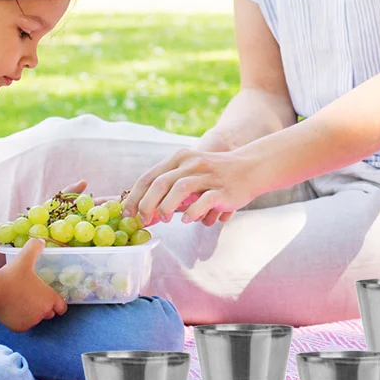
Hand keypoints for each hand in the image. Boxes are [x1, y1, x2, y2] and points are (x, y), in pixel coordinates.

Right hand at [0, 238, 66, 331]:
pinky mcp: (19, 328)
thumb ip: (34, 247)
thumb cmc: (12, 275)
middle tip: (32, 297)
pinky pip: (23, 325)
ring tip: (21, 301)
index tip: (50, 298)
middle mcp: (43, 312)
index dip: (57, 303)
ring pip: (35, 319)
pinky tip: (12, 309)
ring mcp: (31, 322)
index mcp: (49, 298)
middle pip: (48, 313)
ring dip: (31, 314)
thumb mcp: (25, 258)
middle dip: (43, 307)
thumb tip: (39, 241)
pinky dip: (19, 320)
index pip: (61, 307)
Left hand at [124, 147, 263, 226]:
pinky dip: (191, 211)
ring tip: (163, 220)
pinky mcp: (222, 190)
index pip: (149, 177)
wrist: (251, 167)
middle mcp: (191, 164)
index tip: (128, 214)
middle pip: (161, 183)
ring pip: (180, 188)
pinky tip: (186, 219)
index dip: (135, 197)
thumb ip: (170, 189)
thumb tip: (147, 214)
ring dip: (166, 206)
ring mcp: (208, 176)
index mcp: (180, 158)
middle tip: (143, 221)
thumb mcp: (191, 173)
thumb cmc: (216, 175)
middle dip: (147, 204)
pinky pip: (204, 200)